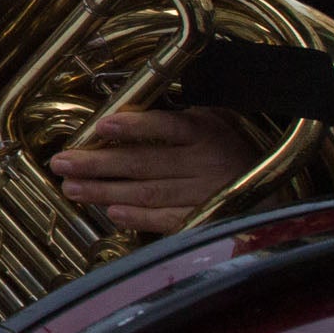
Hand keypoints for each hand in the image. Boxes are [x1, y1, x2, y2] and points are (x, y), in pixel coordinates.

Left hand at [48, 107, 258, 235]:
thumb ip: (177, 116)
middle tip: (61, 164)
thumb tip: (124, 112)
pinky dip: (139, 218)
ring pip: (148, 193)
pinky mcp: (205, 219)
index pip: (166, 126)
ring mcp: (205, 194)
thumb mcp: (214, 120)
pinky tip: (111, 213)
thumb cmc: (230, 149)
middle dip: (98, 163)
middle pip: (145, 163)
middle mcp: (205, 163)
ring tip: (72, 188)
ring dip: (105, 191)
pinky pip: (168, 220)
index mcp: (205, 132)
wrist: (272, 190)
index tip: (100, 126)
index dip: (134, 126)